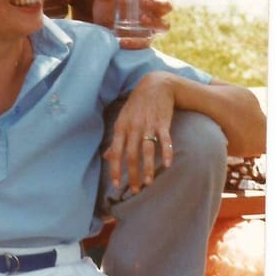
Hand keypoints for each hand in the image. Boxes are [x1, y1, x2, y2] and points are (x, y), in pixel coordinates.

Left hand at [92, 0, 171, 48]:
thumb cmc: (105, 12)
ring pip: (164, 25)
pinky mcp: (144, 41)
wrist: (98, 32)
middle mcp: (152, 11)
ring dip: (155, 21)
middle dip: (159, 3)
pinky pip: (146, 42)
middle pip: (167, 6)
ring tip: (142, 19)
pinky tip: (123, 41)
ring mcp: (150, 27)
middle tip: (143, 2)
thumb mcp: (102, 0)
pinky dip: (136, 42)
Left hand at [103, 72, 174, 192]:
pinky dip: (166, 152)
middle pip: (131, 155)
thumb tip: (106, 156)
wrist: (156, 85)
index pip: (116, 152)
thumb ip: (116, 140)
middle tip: (135, 190)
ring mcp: (148, 124)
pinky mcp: (163, 122)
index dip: (115, 169)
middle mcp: (133, 127)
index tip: (116, 185)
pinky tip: (168, 165)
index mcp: (121, 127)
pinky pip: (164, 139)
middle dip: (132, 174)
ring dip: (148, 168)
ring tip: (149, 183)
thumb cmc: (137, 105)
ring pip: (147, 150)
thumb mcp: (123, 120)